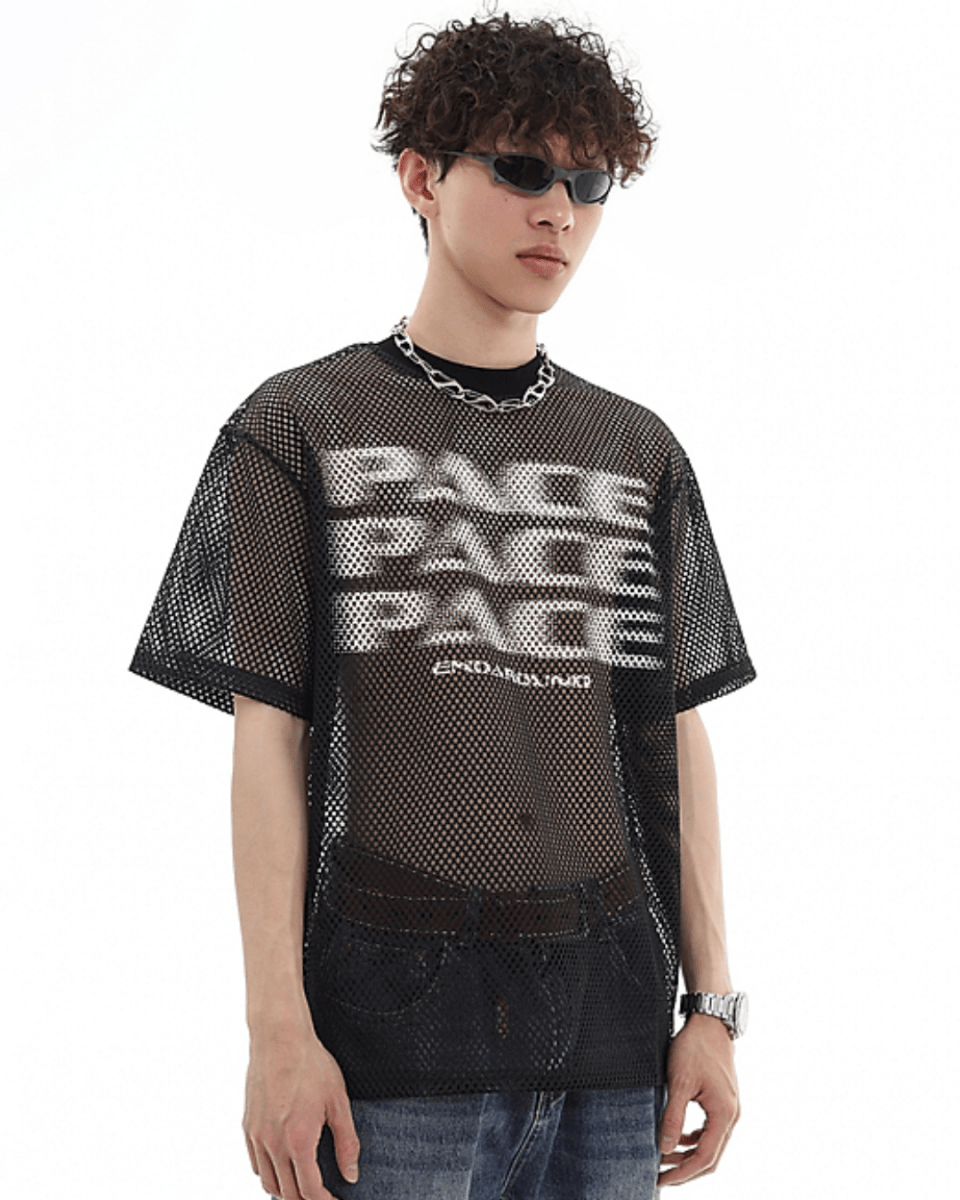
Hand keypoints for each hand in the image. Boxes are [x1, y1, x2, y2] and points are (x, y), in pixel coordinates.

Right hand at [243, 1026, 360, 1199]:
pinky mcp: (247, 1127)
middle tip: (324, 1195)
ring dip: (286, 1191)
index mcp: (299, 1141)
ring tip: (304, 1184)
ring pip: (268, 1183)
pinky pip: (256, 1164)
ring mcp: (257, 1136)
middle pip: (288, 1194)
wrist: (280, 1038)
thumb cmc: (312, 1065)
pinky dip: (269, 1173)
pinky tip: (284, 1166)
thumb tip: (352, 1175)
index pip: (310, 1192)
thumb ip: (347, 1142)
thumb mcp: (339, 1102)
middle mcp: (274, 1144)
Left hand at [657, 1013, 739, 1186]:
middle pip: (710, 1157)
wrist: (710, 1022)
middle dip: (685, 1169)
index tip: (661, 1179)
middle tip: (660, 1175)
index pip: (705, 1158)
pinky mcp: (722, 1101)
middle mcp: (731, 1115)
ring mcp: (728, 1108)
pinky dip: (694, 1139)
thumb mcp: (679, 1082)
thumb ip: (673, 1117)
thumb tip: (665, 1148)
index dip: (682, 1173)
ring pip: (710, 1144)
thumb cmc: (695, 1047)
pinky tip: (677, 1137)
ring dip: (688, 1154)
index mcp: (724, 1114)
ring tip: (664, 1157)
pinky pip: (710, 1130)